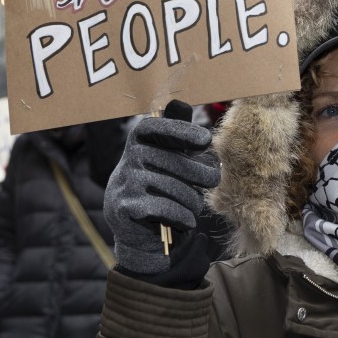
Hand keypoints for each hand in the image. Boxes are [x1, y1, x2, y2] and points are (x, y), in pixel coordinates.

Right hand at [105, 100, 220, 275]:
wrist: (138, 235)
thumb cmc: (160, 190)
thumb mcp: (167, 160)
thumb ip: (174, 134)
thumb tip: (180, 103)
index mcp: (138, 143)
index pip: (154, 127)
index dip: (180, 130)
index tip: (206, 140)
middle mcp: (127, 160)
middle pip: (173, 161)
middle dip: (200, 173)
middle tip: (214, 180)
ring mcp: (123, 184)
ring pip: (173, 188)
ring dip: (192, 201)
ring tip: (194, 205)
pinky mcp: (123, 208)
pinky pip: (165, 209)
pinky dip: (182, 217)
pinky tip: (185, 221)